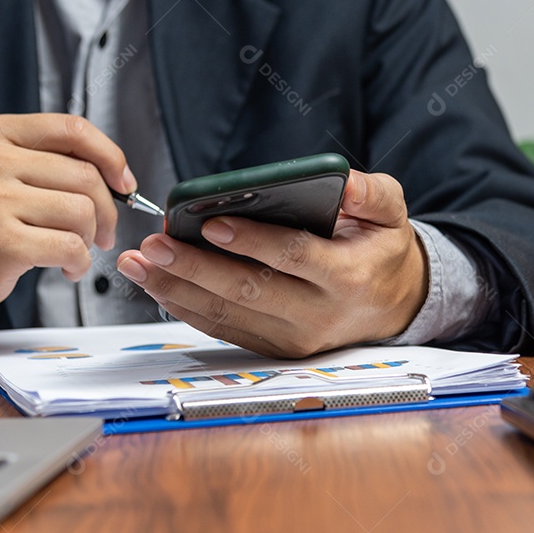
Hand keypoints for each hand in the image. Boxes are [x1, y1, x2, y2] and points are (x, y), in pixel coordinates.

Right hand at [0, 114, 134, 319]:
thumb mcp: (6, 171)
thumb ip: (55, 160)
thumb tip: (118, 175)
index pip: (73, 129)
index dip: (111, 156)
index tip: (124, 182)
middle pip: (85, 175)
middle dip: (107, 210)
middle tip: (102, 231)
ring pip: (82, 211)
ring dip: (91, 238)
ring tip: (75, 248)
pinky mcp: (1, 241)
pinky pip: (70, 246)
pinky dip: (79, 262)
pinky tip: (66, 266)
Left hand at [116, 170, 428, 356]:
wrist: (393, 304)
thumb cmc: (381, 250)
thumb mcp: (393, 214)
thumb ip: (374, 195)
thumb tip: (346, 186)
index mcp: (347, 277)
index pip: (293, 258)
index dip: (252, 241)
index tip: (212, 223)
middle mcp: (318, 314)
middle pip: (249, 291)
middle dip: (196, 268)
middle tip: (154, 244)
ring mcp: (293, 337)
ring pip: (227, 315)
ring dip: (177, 290)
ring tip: (140, 263)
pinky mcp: (274, 347)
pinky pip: (223, 329)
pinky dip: (186, 308)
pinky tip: (156, 285)